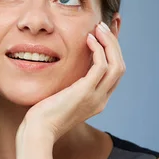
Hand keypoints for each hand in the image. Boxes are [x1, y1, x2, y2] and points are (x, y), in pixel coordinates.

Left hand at [20, 21, 125, 142]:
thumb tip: (66, 69)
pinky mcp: (85, 92)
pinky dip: (98, 50)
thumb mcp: (61, 97)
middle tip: (102, 26)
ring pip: (116, 65)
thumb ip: (69, 84)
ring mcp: (95, 97)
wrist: (38, 131)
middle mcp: (101, 100)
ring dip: (109, 43)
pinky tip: (88, 39)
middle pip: (120, 67)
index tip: (104, 34)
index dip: (113, 52)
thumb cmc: (43, 115)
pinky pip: (101, 66)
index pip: (114, 73)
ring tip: (98, 28)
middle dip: (114, 44)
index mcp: (97, 101)